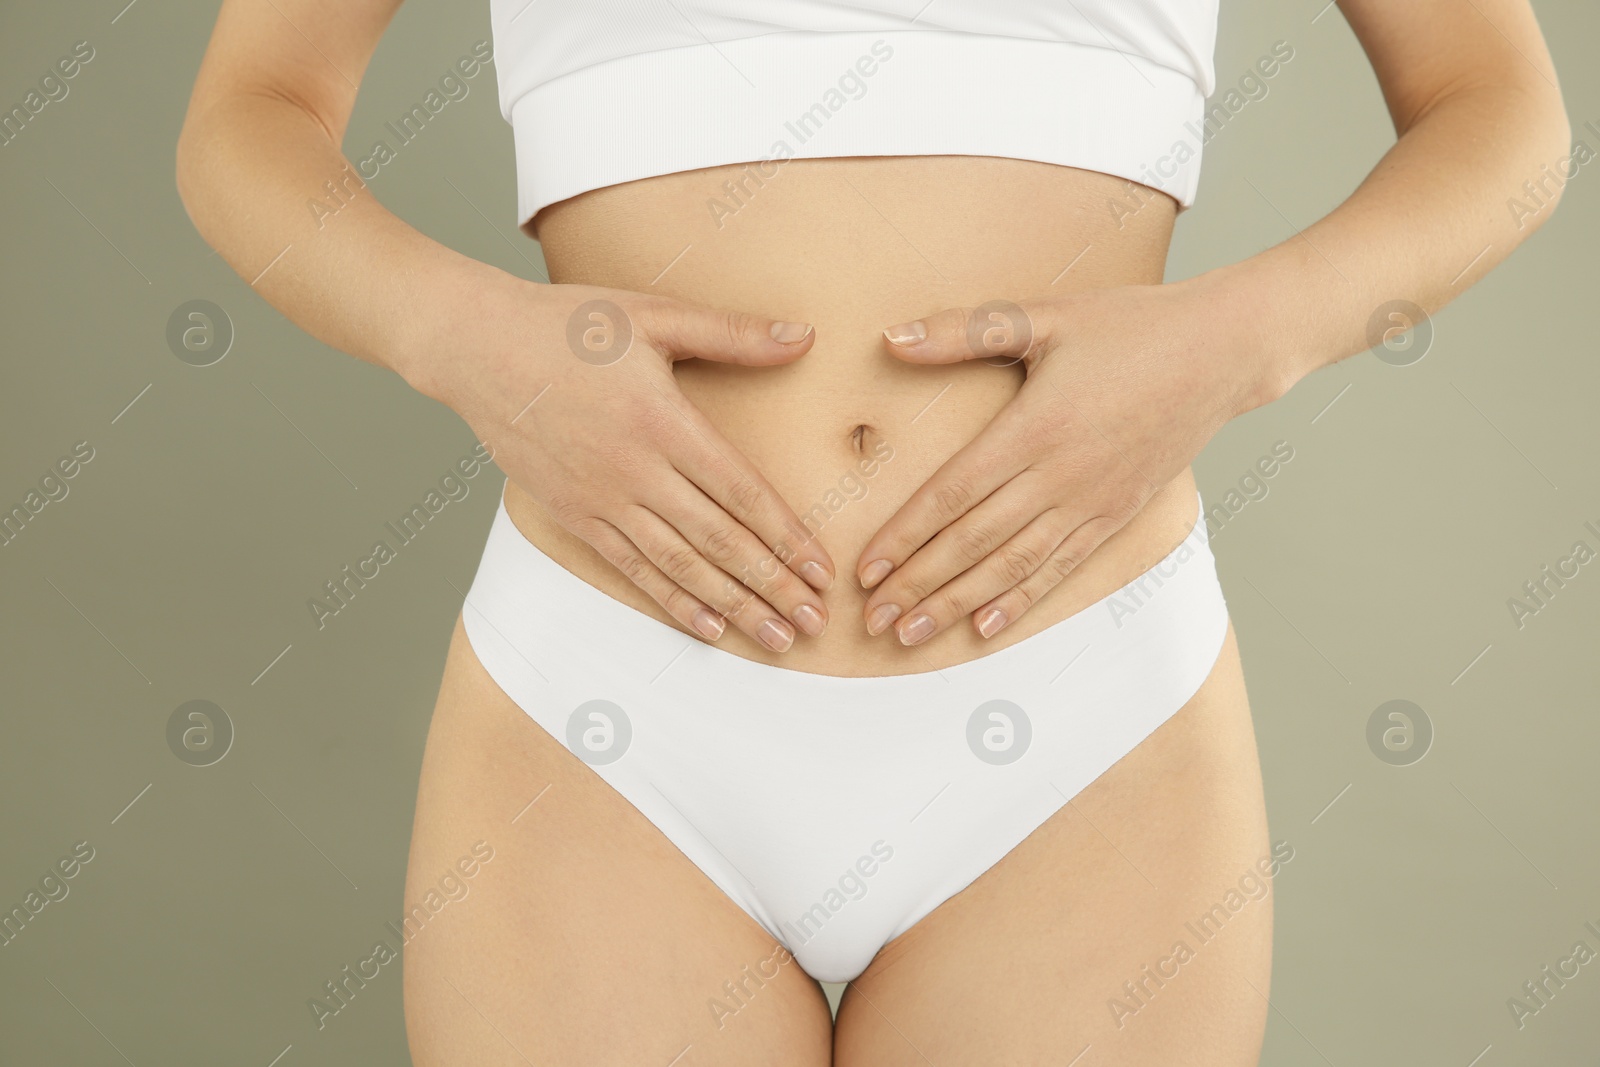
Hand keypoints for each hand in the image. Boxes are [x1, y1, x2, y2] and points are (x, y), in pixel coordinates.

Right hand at [418, 273, 834, 652]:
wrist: (475, 348)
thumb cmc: (567, 325)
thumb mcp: (653, 314)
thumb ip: (731, 333)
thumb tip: (804, 337)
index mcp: (663, 420)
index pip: (741, 492)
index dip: (787, 536)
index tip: (823, 569)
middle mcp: (636, 470)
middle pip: (719, 540)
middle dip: (774, 586)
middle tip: (815, 623)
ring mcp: (602, 499)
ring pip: (680, 565)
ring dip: (733, 606)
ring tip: (774, 637)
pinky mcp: (574, 516)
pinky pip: (631, 568)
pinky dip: (672, 601)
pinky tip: (707, 627)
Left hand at [855, 280, 1273, 644]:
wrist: (1224, 352)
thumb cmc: (1132, 325)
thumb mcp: (1047, 316)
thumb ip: (965, 331)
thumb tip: (891, 338)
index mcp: (1035, 426)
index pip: (954, 494)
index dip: (905, 536)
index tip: (866, 569)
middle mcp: (1061, 475)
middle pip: (974, 542)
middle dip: (918, 584)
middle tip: (873, 619)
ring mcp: (1092, 502)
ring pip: (1012, 566)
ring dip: (957, 603)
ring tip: (912, 634)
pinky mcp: (1116, 515)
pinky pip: (1060, 568)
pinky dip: (1020, 601)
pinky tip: (984, 628)